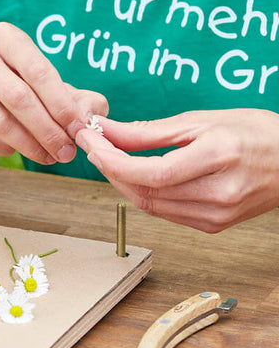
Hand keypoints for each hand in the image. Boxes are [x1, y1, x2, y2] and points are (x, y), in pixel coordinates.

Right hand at [0, 22, 107, 164]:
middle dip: (47, 131)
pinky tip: (10, 150)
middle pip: (18, 98)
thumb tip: (91, 118)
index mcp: (5, 37)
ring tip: (45, 156)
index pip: (39, 71)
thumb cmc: (12, 90)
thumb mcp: (47, 88)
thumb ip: (79, 100)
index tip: (79, 131)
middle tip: (65, 153)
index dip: (62, 105)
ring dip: (27, 146)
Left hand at [76, 109, 278, 232]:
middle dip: (110, 170)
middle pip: (145, 191)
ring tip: (110, 159)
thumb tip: (106, 131)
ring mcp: (216, 215)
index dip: (112, 162)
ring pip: (150, 206)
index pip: (151, 172)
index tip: (90, 142)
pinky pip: (164, 213)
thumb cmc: (256, 134)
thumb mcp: (202, 121)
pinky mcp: (212, 226)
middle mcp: (218, 193)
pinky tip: (136, 177)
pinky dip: (144, 195)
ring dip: (122, 183)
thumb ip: (148, 132)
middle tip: (94, 147)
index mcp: (219, 157)